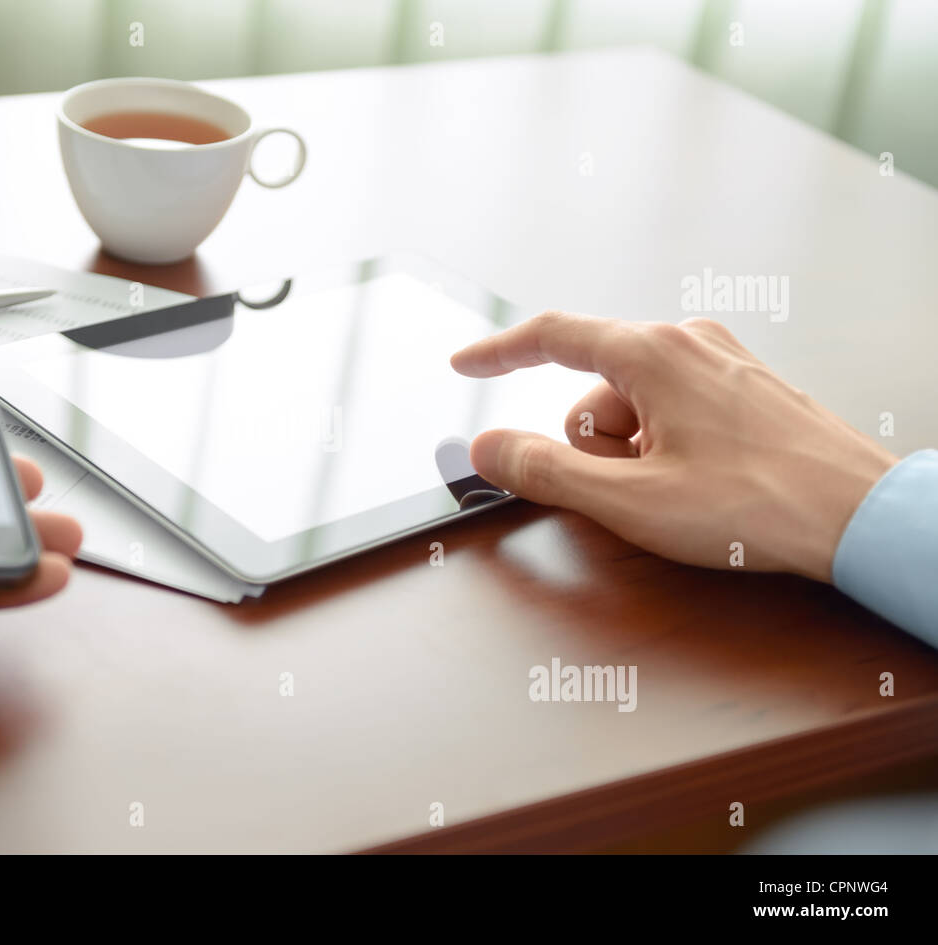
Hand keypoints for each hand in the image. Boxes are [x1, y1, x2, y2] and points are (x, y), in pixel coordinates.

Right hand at [451, 312, 896, 581]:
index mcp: (652, 353)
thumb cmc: (757, 505)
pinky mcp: (743, 389)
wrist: (860, 517)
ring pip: (632, 405)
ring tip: (679, 492)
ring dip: (633, 454)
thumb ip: (544, 471)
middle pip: (592, 389)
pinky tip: (703, 483)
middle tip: (631, 490)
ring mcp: (720, 364)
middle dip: (592, 446)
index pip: (550, 336)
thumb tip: (488, 447)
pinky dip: (665, 448)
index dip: (498, 352)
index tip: (464, 364)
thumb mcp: (628, 500)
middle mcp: (686, 342)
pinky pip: (671, 411)